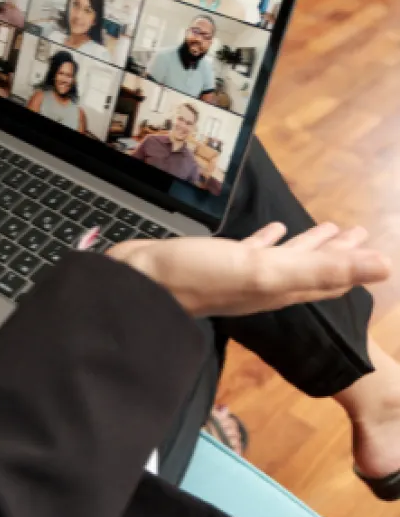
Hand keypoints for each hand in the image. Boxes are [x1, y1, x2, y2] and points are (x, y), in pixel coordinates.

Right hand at [107, 222, 390, 317]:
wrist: (140, 286)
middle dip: (336, 252)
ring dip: (307, 244)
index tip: (374, 247)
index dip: (354, 265)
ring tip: (324, 228)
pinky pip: (251, 250)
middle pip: (311, 268)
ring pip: (285, 259)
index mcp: (281, 288)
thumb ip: (321, 269)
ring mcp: (239, 275)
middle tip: (356, 232)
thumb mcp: (266, 272)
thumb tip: (386, 266)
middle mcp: (265, 284)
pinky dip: (267, 239)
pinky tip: (270, 229)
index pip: (329, 279)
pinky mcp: (215, 263)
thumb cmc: (199, 278)